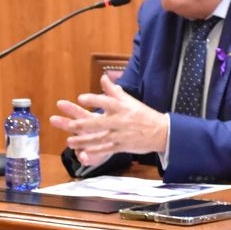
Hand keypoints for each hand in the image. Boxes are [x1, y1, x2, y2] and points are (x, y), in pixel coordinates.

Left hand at [48, 75, 168, 164]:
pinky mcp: (122, 146)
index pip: (106, 102)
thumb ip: (114, 90)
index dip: (94, 100)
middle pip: (99, 123)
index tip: (81, 98)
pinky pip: (106, 149)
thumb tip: (103, 77)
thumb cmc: (144, 115)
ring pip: (100, 138)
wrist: (161, 132)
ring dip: (84, 141)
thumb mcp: (130, 101)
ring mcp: (121, 135)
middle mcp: (121, 121)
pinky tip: (83, 152)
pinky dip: (95, 151)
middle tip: (69, 125)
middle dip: (82, 125)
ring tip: (69, 141)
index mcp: (123, 108)